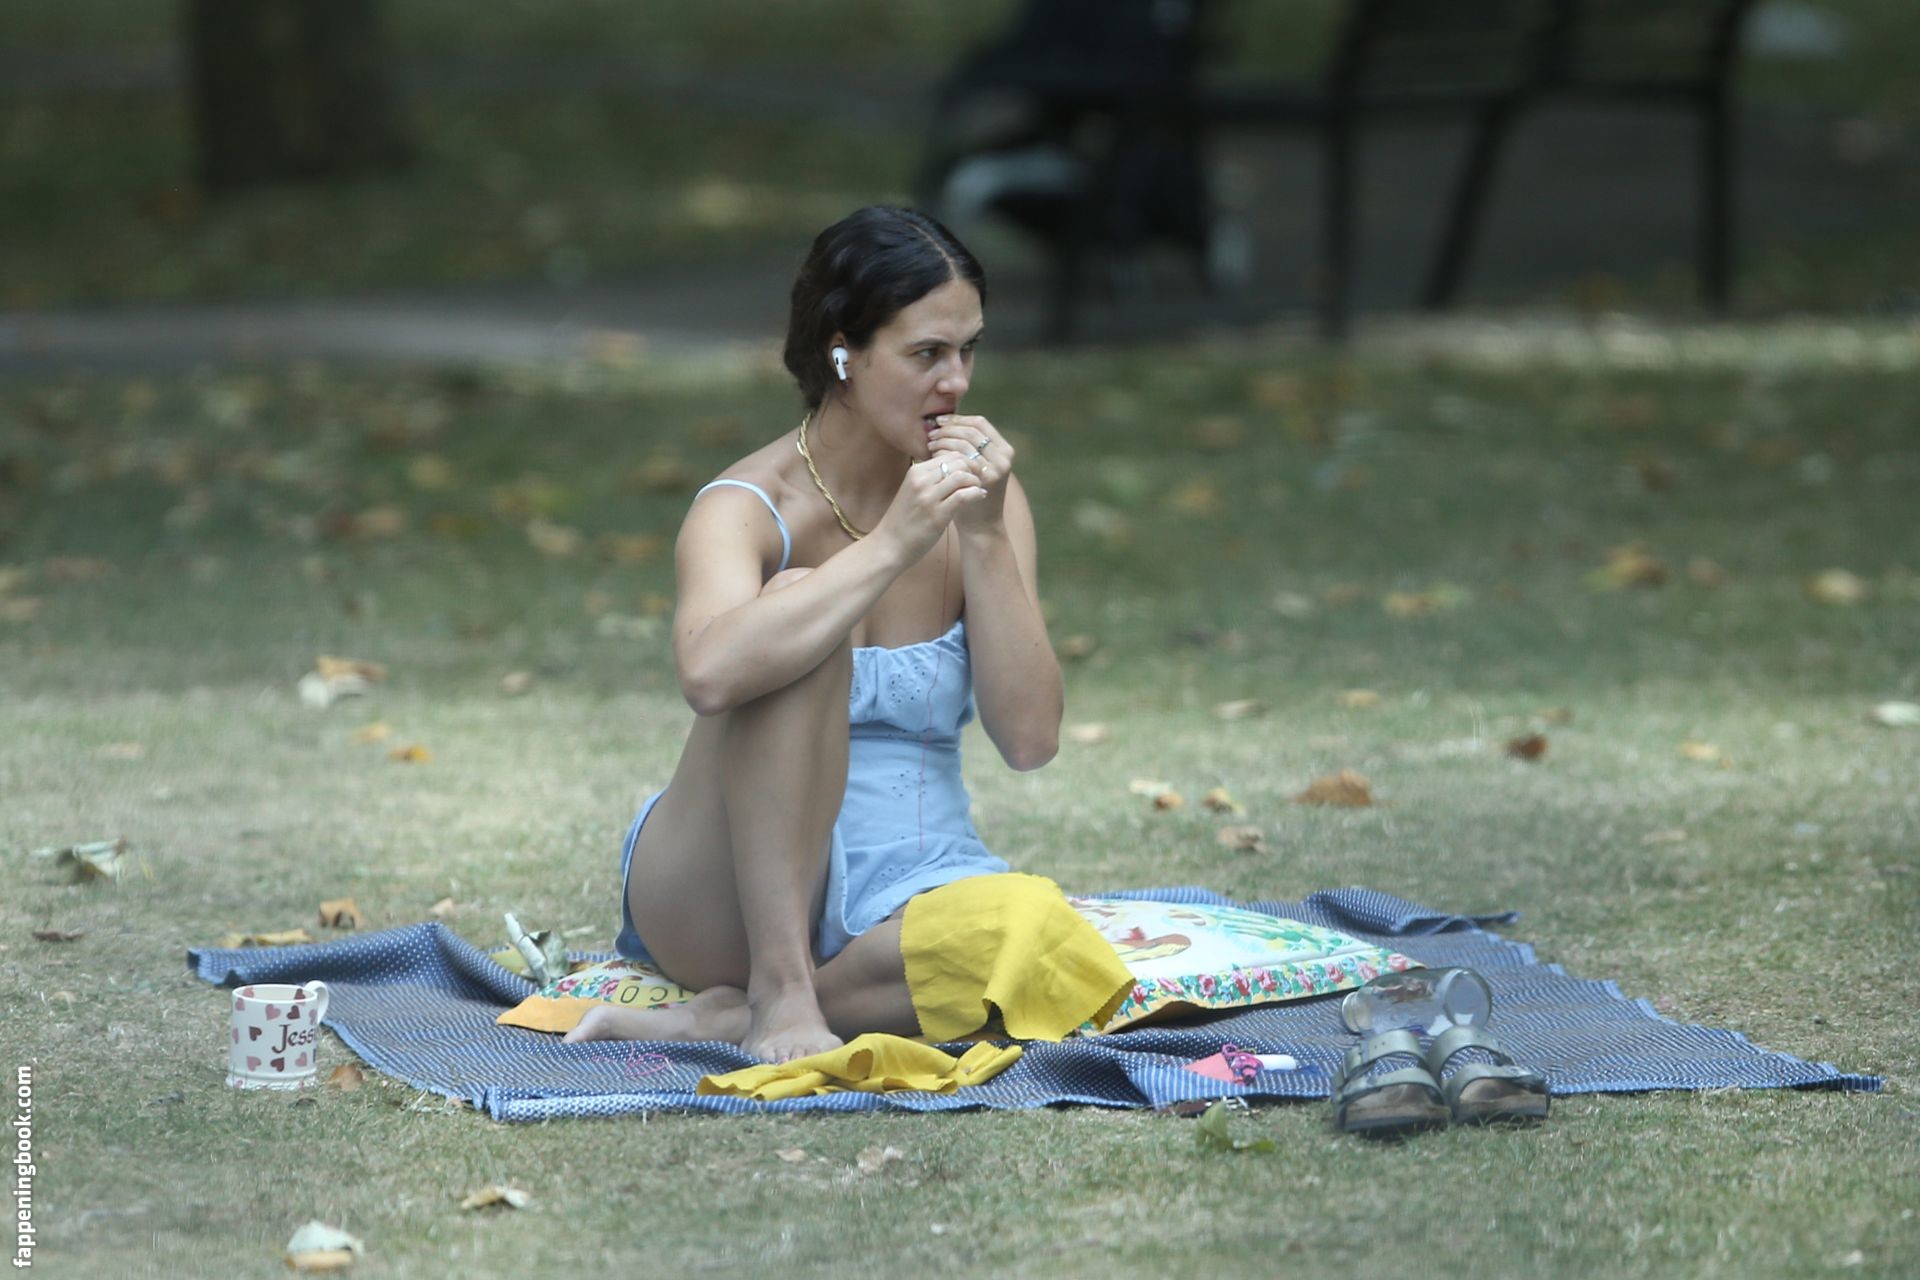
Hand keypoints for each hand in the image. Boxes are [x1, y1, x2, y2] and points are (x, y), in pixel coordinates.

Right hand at [873, 450, 987, 560]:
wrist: (889, 545)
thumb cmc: (903, 519)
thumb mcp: (912, 490)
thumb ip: (929, 478)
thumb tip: (953, 468)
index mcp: (916, 471)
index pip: (949, 454)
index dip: (965, 461)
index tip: (970, 471)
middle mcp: (921, 480)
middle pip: (958, 462)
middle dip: (972, 469)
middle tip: (977, 479)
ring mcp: (929, 497)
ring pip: (962, 476)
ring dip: (975, 481)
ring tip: (978, 489)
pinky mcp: (938, 515)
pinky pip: (964, 496)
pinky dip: (976, 494)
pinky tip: (980, 496)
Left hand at [927, 414, 1012, 530]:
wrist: (981, 525)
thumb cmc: (973, 493)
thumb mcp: (978, 467)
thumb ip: (970, 447)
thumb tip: (944, 422)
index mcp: (1004, 449)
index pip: (980, 423)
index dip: (958, 419)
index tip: (939, 421)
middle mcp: (1004, 457)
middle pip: (971, 430)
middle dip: (948, 429)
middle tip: (931, 433)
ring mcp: (996, 468)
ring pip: (965, 442)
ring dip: (944, 440)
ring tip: (929, 444)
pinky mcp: (985, 478)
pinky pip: (961, 457)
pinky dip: (945, 453)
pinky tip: (934, 456)